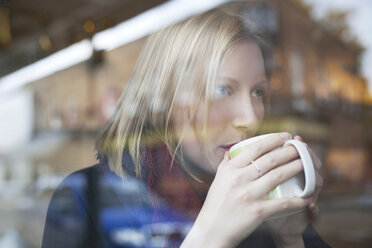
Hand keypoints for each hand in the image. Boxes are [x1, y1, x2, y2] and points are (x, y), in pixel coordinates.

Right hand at [181, 133, 312, 247]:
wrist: (211, 230)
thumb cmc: (215, 205)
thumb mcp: (217, 180)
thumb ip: (225, 164)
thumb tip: (230, 150)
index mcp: (231, 169)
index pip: (255, 148)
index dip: (273, 139)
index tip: (285, 136)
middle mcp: (240, 178)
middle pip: (270, 159)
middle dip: (288, 150)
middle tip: (299, 146)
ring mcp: (249, 194)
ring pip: (278, 175)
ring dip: (295, 167)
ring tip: (305, 163)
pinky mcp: (258, 211)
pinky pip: (282, 203)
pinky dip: (297, 200)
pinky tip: (307, 197)